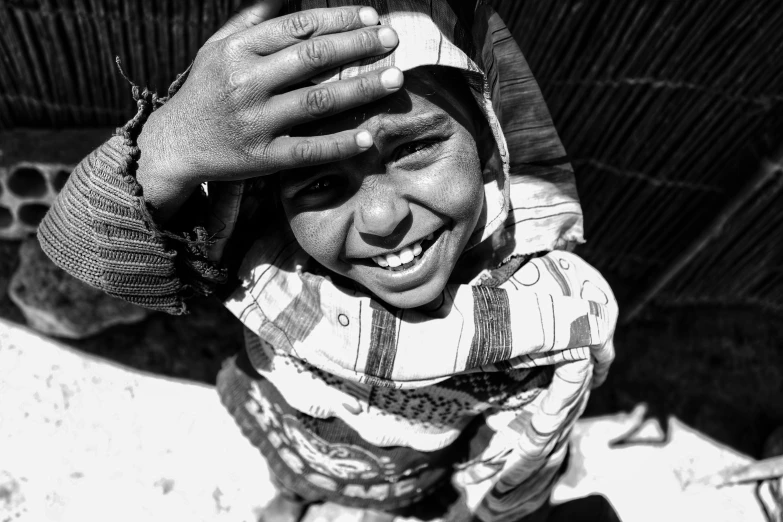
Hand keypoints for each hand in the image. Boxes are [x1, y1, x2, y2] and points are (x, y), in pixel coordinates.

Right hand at [136, 1, 402, 220]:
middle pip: (313, 59)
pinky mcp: (262, 157)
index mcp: (238, 51)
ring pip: (317, 101)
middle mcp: (246, 83)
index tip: (371, 16)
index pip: (298, 28)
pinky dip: (340, 144)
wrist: (175, 144)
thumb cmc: (205, 91)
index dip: (339, 19)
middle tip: (392, 40)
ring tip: (395, 78)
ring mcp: (255, 122)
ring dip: (361, 88)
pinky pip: (308, 149)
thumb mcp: (217, 47)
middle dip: (359, 46)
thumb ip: (253, 19)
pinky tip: (368, 136)